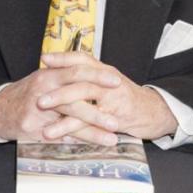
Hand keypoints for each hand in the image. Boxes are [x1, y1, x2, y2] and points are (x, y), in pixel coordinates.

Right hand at [0, 53, 121, 143]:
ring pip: (70, 121)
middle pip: (75, 96)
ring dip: (92, 130)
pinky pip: (60, 136)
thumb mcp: (45, 78)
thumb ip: (66, 74)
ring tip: (112, 137)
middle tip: (118, 116)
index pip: (77, 70)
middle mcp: (44, 90)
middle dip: (99, 108)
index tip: (117, 80)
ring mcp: (38, 111)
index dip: (97, 75)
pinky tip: (94, 146)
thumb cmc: (28, 93)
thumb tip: (95, 74)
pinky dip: (78, 141)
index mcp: (49, 74)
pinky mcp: (34, 129)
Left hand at [37, 52, 178, 142]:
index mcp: (105, 70)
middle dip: (58, 88)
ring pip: (84, 99)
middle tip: (38, 98)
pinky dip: (73, 128)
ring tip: (44, 119)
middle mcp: (109, 80)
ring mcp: (114, 97)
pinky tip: (59, 134)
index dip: (63, 58)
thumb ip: (90, 78)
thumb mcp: (109, 83)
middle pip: (80, 77)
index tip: (44, 59)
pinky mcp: (116, 115)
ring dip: (62, 111)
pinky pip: (91, 121)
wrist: (154, 112)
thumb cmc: (127, 99)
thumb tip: (64, 73)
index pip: (82, 58)